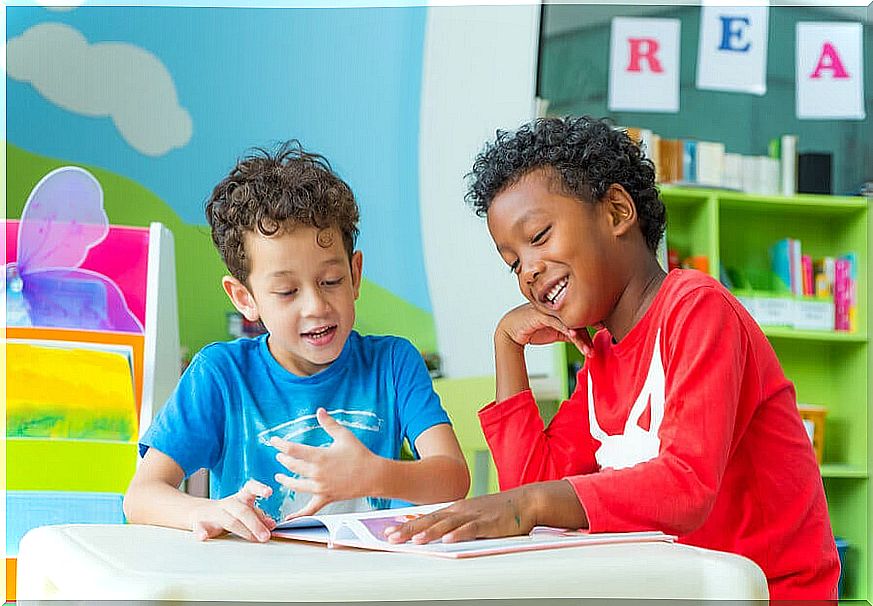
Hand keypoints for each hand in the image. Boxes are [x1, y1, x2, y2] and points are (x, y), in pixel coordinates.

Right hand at [190, 479, 275, 541]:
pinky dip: (201, 532)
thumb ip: (259, 516)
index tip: (269, 493)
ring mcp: (213, 514)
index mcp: (239, 498)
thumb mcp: (244, 511)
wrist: (197, 513)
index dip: (260, 488)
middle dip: (256, 524)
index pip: (250, 488)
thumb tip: (271, 525)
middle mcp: (227, 504)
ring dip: (243, 530)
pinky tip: (203, 537)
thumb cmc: (227, 513)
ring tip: (255, 539)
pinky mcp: (199, 524)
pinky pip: (199, 528)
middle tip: (266, 536)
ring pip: (228, 520)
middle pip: (243, 511)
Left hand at [270, 408, 376, 518]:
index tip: (273, 441)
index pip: (293, 450)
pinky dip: (298, 515)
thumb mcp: (344, 436)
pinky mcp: (326, 498)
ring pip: (296, 485)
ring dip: (285, 481)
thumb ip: (329, 423)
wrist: (374, 476)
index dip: (280, 445)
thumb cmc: (360, 455)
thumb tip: (320, 411)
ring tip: (279, 477)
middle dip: (283, 459)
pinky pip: (309, 509)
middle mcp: (317, 473)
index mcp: (320, 456)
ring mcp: (320, 487)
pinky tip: (289, 518)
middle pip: (292, 466)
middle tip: (279, 455)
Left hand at [383, 487, 537, 544]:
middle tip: (391, 537)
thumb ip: (453, 524)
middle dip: (410, 529)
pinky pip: (472, 529)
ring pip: (448, 524)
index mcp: (455, 509)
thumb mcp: (471, 516)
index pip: (426, 517)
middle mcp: (461, 510)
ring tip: (415, 540)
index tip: (389, 531)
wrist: (524, 501)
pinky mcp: (489, 523)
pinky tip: (449, 539)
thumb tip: (433, 533)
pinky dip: (460, 534)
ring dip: (430, 532)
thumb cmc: (497, 512)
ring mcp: (474, 515)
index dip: (407, 524)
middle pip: (431, 520)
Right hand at [497, 303, 593, 356]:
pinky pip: (557, 323)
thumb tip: (581, 339)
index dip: (592, 322)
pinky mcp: (540, 315)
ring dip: (581, 338)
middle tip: (601, 337)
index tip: (604, 329)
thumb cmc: (532, 329)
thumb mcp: (554, 332)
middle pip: (577, 318)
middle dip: (590, 329)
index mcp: (560, 310)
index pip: (579, 316)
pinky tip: (574, 336)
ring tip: (589, 351)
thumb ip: (567, 333)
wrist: (510, 330)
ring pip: (569, 323)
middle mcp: (555, 308)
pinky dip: (567, 329)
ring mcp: (548, 310)